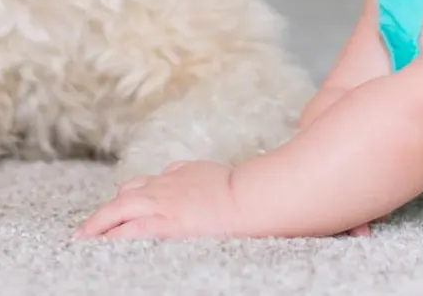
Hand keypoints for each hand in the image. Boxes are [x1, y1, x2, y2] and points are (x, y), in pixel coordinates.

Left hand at [72, 161, 378, 239]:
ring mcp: (166, 202)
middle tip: (88, 229)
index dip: (143, 196)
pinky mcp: (161, 221)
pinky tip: (88, 241)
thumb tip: (341, 222)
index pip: (163, 186)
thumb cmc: (273, 199)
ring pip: (122, 209)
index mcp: (197, 181)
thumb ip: (282, 195)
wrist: (264, 201)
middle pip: (135, 195)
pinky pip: (123, 226)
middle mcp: (177, 188)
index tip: (130, 201)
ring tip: (81, 237)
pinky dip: (104, 231)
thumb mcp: (269, 188)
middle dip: (111, 212)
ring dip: (101, 223)